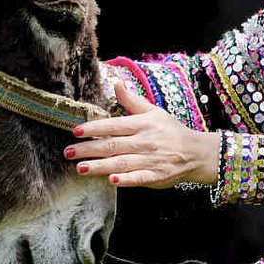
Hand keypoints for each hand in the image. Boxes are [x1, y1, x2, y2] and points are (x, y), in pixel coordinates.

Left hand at [65, 84, 220, 188]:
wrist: (195, 152)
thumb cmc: (170, 131)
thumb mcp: (153, 112)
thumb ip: (132, 100)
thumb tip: (116, 82)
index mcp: (142, 124)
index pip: (114, 126)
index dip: (94, 128)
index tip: (76, 131)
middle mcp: (144, 141)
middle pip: (113, 145)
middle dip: (89, 149)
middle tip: (68, 152)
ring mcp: (150, 160)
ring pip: (122, 163)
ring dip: (100, 166)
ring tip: (81, 168)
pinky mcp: (156, 176)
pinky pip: (139, 178)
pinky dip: (126, 179)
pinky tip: (112, 181)